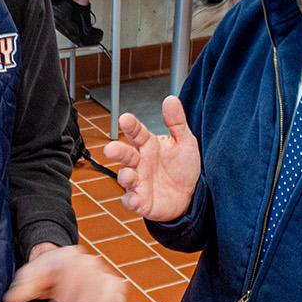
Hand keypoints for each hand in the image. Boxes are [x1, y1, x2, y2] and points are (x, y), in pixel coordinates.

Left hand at [5, 243, 125, 301]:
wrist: (58, 260)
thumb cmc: (46, 269)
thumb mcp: (31, 274)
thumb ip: (24, 286)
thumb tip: (13, 297)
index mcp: (68, 257)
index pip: (73, 270)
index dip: (68, 289)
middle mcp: (87, 261)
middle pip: (94, 278)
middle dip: (87, 298)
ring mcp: (100, 271)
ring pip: (109, 284)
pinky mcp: (108, 281)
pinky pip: (118, 290)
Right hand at [104, 95, 201, 221]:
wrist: (191, 196)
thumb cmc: (183, 167)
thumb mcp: (185, 142)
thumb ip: (176, 122)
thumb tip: (171, 99)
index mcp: (148, 145)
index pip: (136, 132)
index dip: (130, 125)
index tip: (125, 119)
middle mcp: (140, 162)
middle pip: (125, 155)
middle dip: (117, 152)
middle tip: (111, 149)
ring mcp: (139, 182)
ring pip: (126, 177)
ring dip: (124, 176)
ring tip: (129, 175)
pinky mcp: (141, 201)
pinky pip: (132, 201)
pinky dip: (131, 201)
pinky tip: (134, 199)